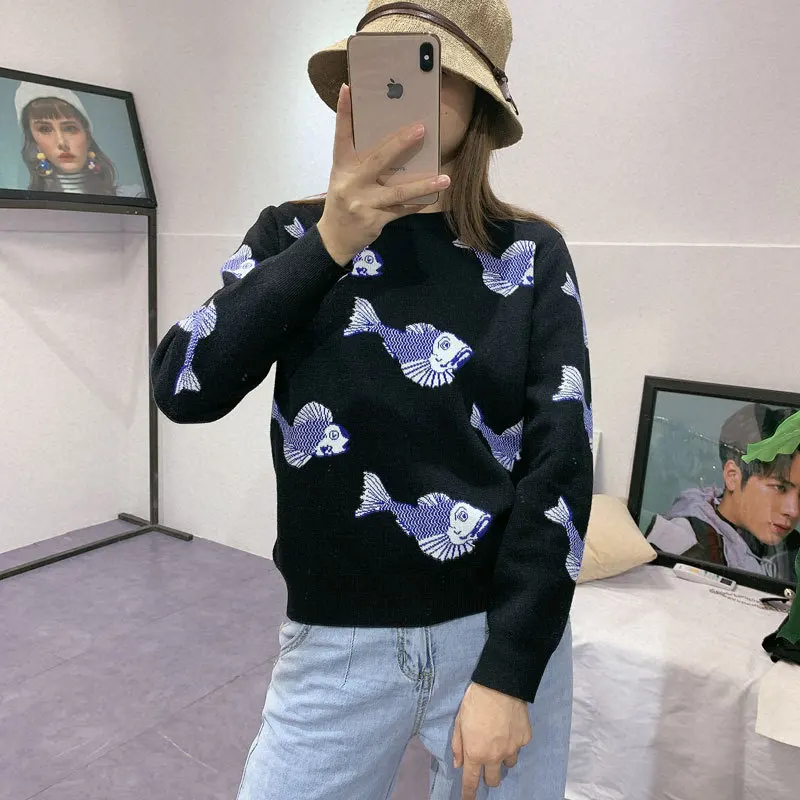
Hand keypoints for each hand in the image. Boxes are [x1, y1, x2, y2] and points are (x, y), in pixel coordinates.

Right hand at [316, 84, 449, 265]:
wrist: (334, 237)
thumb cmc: (344, 200)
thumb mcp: (344, 177)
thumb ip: (362, 160)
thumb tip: (393, 141)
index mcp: (342, 167)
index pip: (341, 135)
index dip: (344, 112)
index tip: (348, 89)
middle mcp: (352, 182)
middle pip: (379, 159)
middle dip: (400, 143)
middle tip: (421, 128)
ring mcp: (364, 202)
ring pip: (397, 191)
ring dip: (423, 184)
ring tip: (443, 178)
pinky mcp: (375, 219)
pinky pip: (402, 210)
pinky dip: (417, 203)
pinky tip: (433, 196)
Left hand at [452, 682, 531, 799]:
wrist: (500, 685)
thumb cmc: (475, 702)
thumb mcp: (459, 722)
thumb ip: (457, 745)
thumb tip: (458, 764)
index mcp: (476, 753)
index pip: (471, 781)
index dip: (469, 794)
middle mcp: (495, 756)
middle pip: (493, 780)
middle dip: (488, 775)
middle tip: (486, 760)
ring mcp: (512, 749)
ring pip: (508, 763)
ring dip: (502, 757)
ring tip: (499, 738)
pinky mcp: (525, 739)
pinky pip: (519, 746)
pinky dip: (513, 740)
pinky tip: (509, 725)